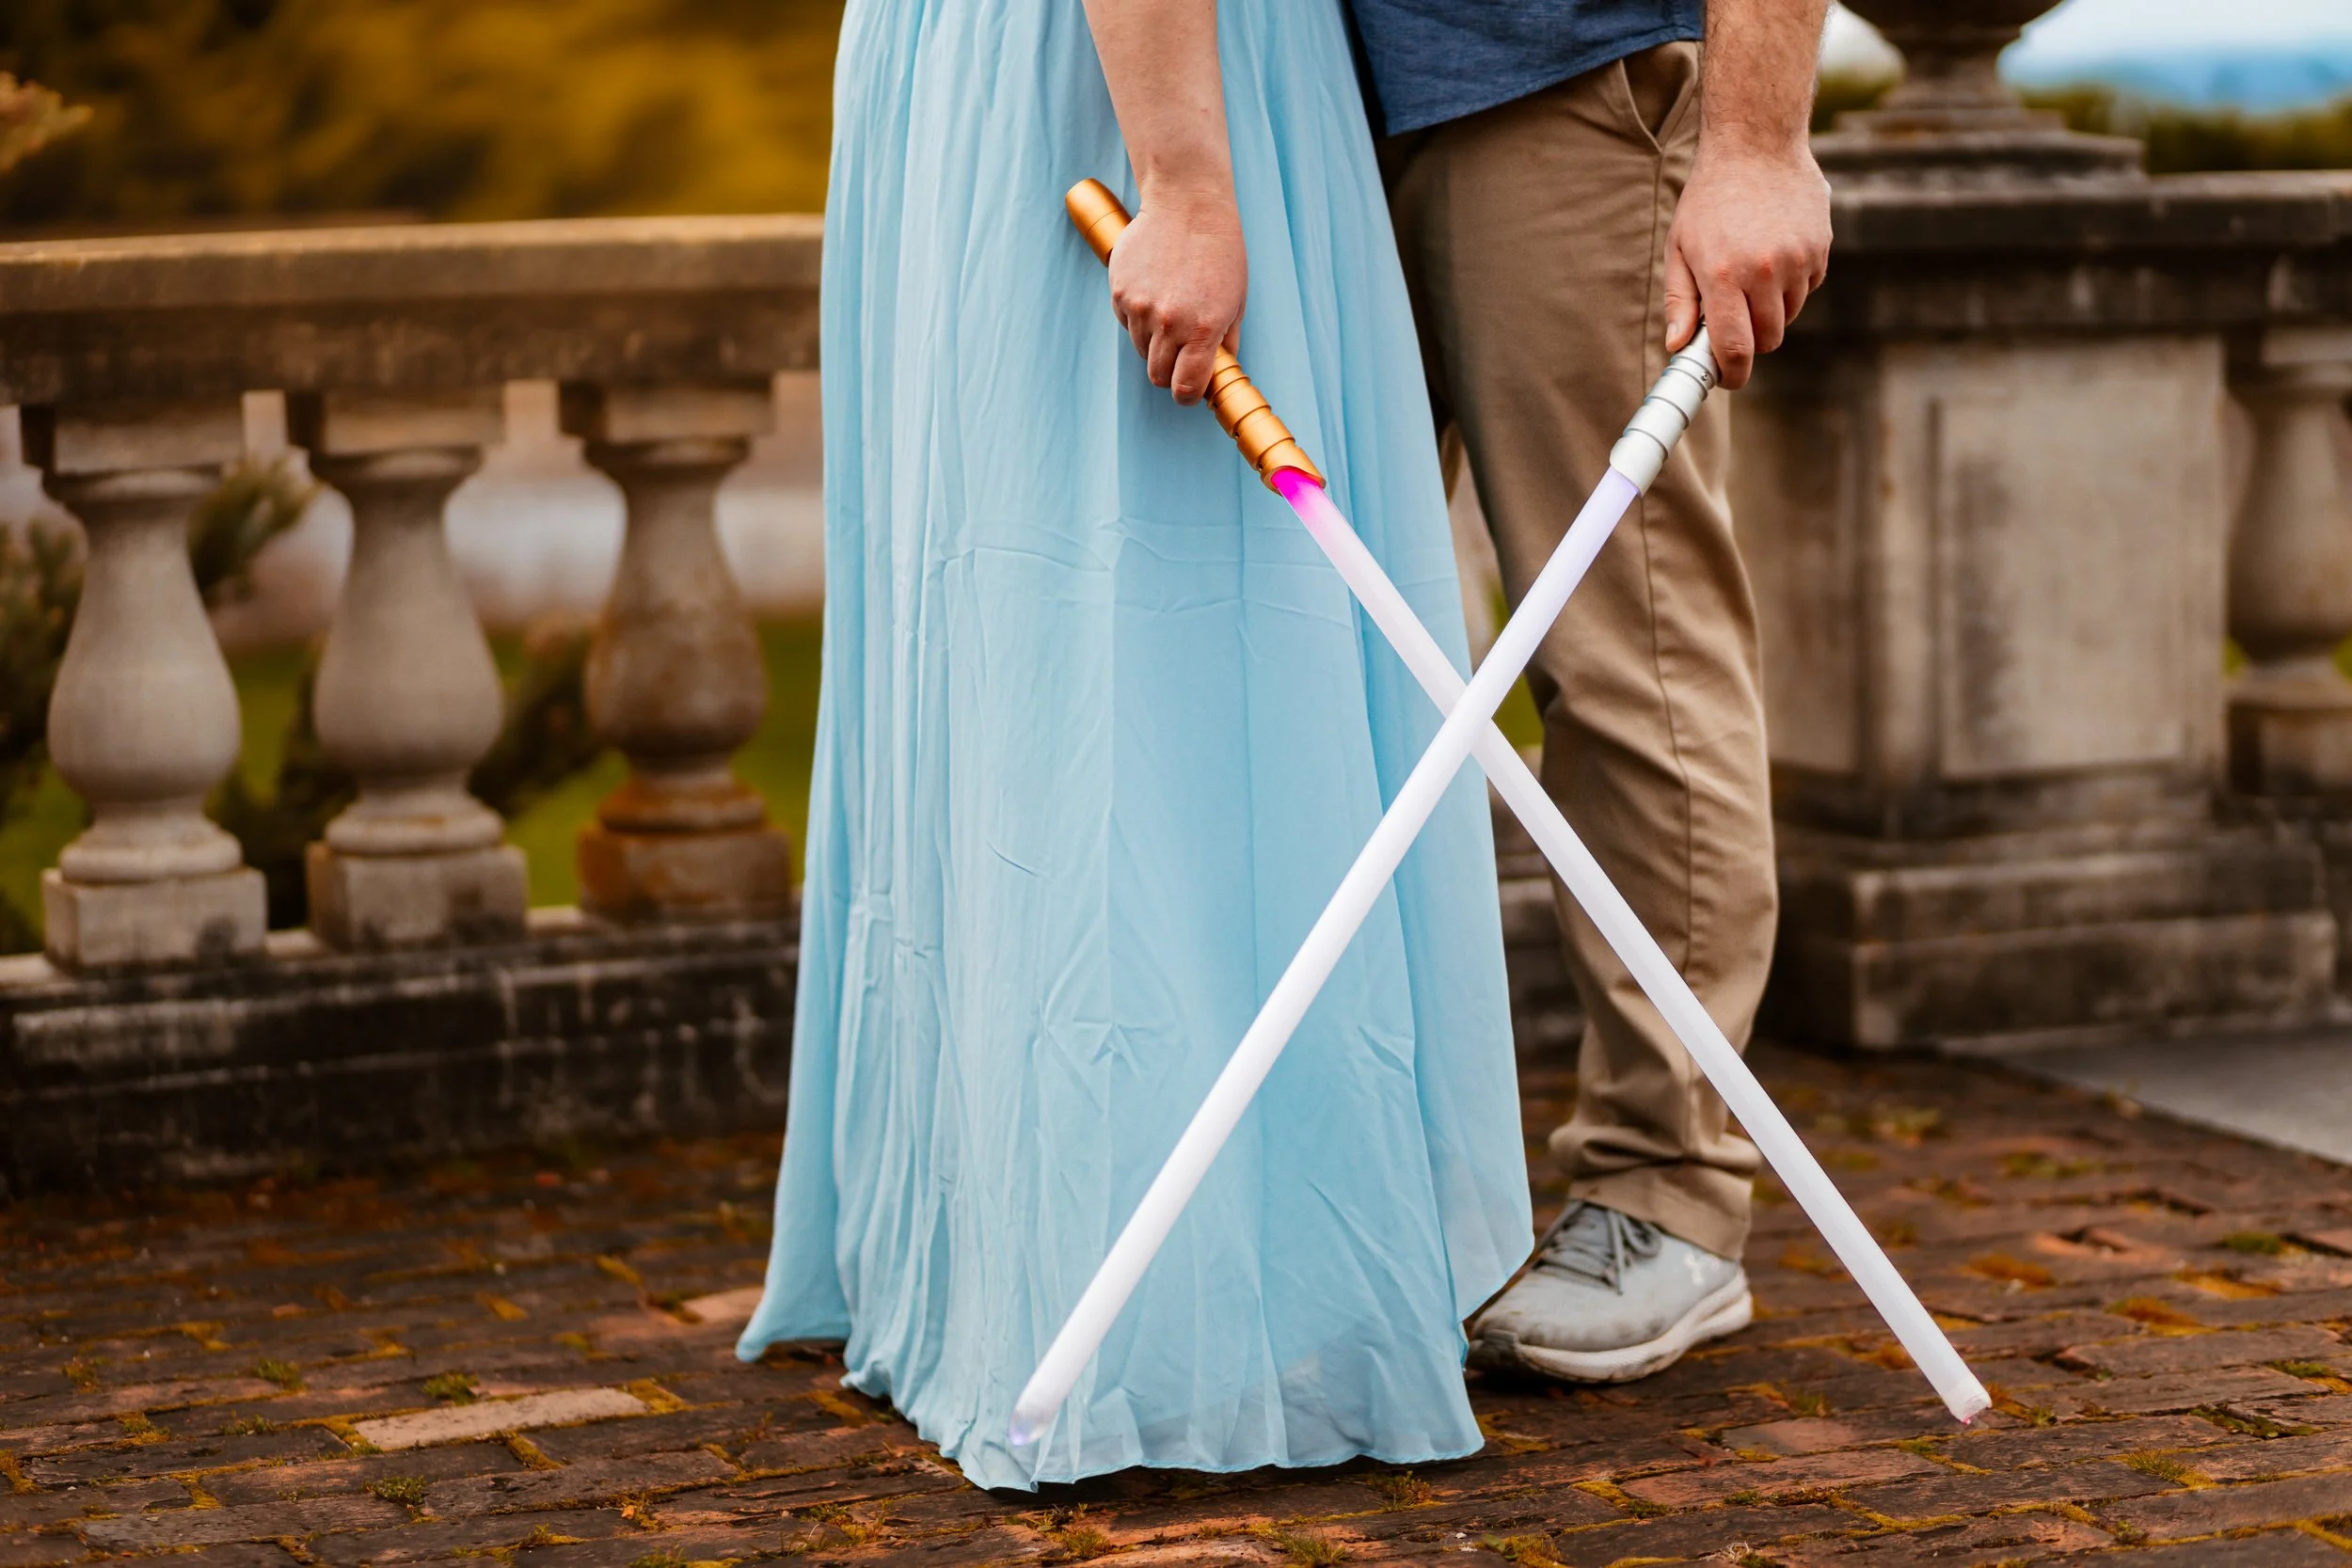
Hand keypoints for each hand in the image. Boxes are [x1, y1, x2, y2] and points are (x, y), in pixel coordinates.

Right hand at [1107, 181, 1246, 405]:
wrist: (1187, 205)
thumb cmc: (1219, 252)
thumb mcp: (1236, 301)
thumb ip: (1226, 342)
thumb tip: (1219, 374)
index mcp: (1202, 330)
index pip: (1185, 388)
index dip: (1187, 395)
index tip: (1189, 389)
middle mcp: (1168, 323)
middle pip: (1158, 375)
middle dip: (1170, 372)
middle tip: (1181, 352)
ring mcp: (1140, 308)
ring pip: (1140, 349)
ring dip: (1153, 341)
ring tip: (1171, 309)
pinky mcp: (1120, 292)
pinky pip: (1126, 322)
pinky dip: (1137, 316)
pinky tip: (1154, 290)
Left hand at [1663, 143, 1830, 389]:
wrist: (1757, 145)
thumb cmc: (1710, 199)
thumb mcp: (1680, 248)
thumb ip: (1679, 302)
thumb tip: (1677, 347)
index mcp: (1724, 275)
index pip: (1735, 349)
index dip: (1732, 374)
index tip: (1727, 378)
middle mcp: (1765, 271)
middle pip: (1767, 339)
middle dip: (1750, 339)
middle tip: (1731, 317)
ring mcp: (1798, 259)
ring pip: (1789, 315)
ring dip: (1770, 308)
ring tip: (1750, 270)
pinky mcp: (1821, 248)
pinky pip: (1808, 287)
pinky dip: (1792, 283)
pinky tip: (1774, 251)